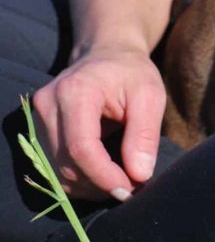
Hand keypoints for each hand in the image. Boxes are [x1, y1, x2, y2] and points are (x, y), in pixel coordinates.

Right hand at [32, 45, 165, 200]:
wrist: (107, 54)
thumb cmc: (132, 72)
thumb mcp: (150, 95)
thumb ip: (145, 133)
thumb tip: (140, 174)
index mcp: (76, 91)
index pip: (81, 147)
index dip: (104, 175)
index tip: (130, 188)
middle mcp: (48, 104)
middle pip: (66, 163)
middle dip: (100, 183)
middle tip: (132, 187)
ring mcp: (38, 117)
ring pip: (57, 170)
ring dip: (89, 185)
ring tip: (120, 180)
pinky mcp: (38, 128)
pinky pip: (53, 165)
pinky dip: (79, 177)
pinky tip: (103, 174)